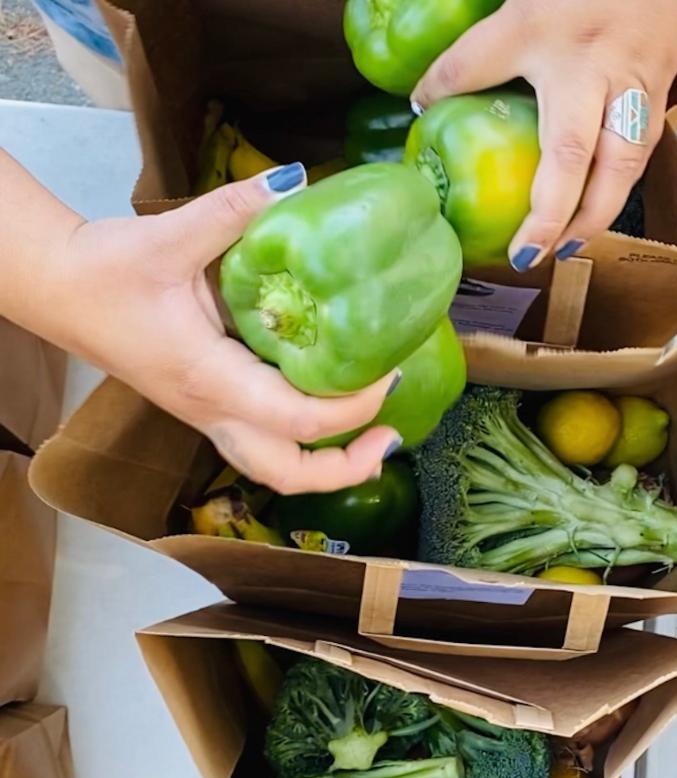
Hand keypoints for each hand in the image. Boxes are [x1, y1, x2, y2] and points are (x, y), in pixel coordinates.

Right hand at [41, 165, 399, 492]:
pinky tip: (331, 409)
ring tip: (373, 440)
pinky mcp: (207, 409)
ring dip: (327, 468)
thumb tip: (292, 178)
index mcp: (210, 378)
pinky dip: (305, 445)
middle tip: (390, 437)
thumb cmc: (105, 270)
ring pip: (275, 471)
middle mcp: (212, 411)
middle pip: (289, 474)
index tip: (389, 374)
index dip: (352, 407)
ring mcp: (208, 417)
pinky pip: (264, 447)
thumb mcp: (171, 236)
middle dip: (345, 468)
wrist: (58, 292)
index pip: (297, 419)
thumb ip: (233, 210)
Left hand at [411, 0, 676, 269]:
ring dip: (591, 216)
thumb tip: (427, 93)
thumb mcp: (529, 0)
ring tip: (563, 249)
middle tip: (524, 254)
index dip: (448, 81)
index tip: (423, 104)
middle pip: (570, 153)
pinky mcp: (659, 96)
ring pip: (618, 166)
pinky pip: (638, 156)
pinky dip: (615, 192)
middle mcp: (592, 65)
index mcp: (548, 26)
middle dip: (548, 213)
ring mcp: (632, 84)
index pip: (483, 57)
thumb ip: (483, 45)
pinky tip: (594, 216)